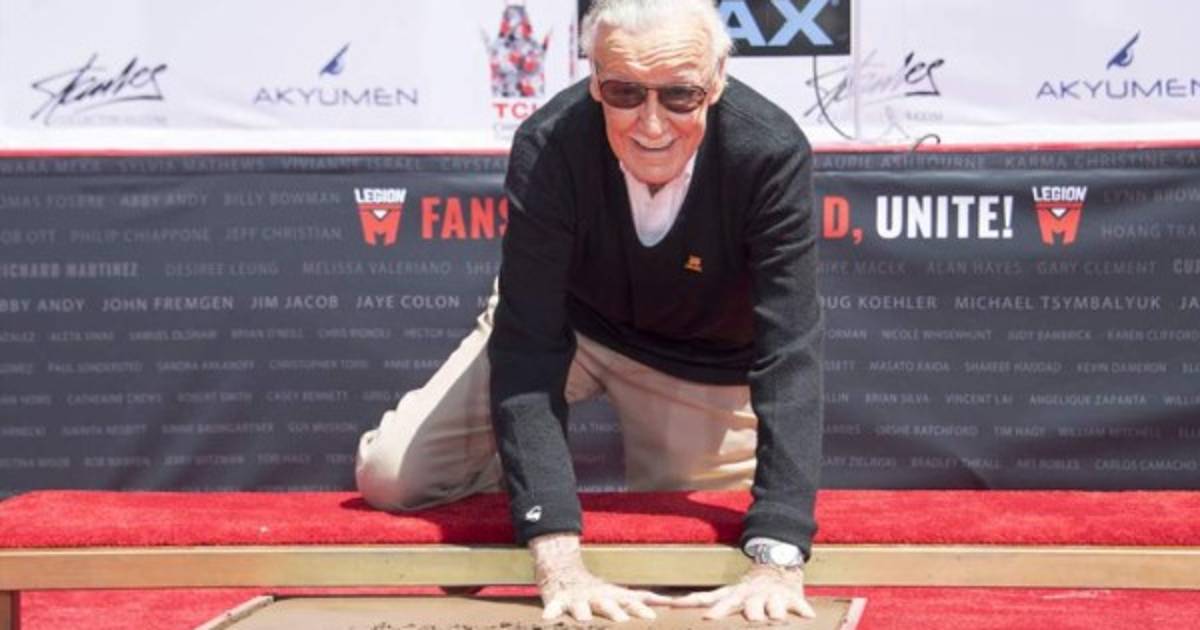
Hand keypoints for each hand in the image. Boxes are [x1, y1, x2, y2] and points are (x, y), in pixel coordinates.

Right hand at [529, 532, 672, 621]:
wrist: (562, 571)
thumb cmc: (597, 592)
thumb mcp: (620, 594)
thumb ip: (643, 600)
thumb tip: (672, 602)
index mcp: (613, 596)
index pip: (630, 602)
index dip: (641, 610)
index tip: (653, 619)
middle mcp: (597, 596)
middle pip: (607, 604)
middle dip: (614, 613)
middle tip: (622, 621)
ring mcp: (577, 598)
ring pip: (581, 606)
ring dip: (583, 612)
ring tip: (584, 619)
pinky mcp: (557, 600)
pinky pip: (553, 607)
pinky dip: (551, 612)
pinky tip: (548, 619)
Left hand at [672, 563, 815, 621]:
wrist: (777, 566)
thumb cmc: (745, 589)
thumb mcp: (724, 592)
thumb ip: (700, 600)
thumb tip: (667, 602)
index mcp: (735, 596)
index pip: (722, 603)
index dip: (715, 611)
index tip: (707, 619)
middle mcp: (753, 596)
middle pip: (748, 606)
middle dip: (748, 613)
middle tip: (750, 619)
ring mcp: (773, 597)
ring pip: (773, 605)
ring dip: (774, 611)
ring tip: (775, 617)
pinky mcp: (793, 598)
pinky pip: (799, 605)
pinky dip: (802, 609)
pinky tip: (807, 616)